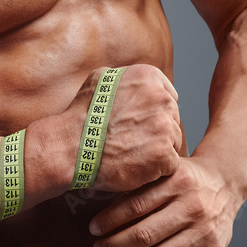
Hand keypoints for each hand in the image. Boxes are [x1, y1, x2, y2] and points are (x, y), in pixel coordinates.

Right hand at [63, 64, 182, 193]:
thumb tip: (141, 83)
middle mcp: (161, 99)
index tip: (141, 123)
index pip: (168, 97)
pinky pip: (171, 163)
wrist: (72, 146)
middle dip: (158, 131)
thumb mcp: (101, 78)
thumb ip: (128, 78)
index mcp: (149, 77)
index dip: (155, 113)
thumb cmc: (82, 115)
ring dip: (159, 150)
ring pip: (174, 141)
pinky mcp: (164, 154)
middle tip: (135, 141)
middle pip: (173, 119)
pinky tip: (137, 166)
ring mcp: (165, 127)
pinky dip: (157, 169)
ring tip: (133, 154)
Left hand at [86, 156, 240, 246]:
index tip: (93, 228)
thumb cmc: (185, 179)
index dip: (109, 221)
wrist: (224, 183)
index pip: (135, 206)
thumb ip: (139, 186)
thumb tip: (99, 206)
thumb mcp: (165, 171)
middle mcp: (193, 206)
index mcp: (177, 182)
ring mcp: (205, 230)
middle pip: (144, 235)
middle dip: (114, 245)